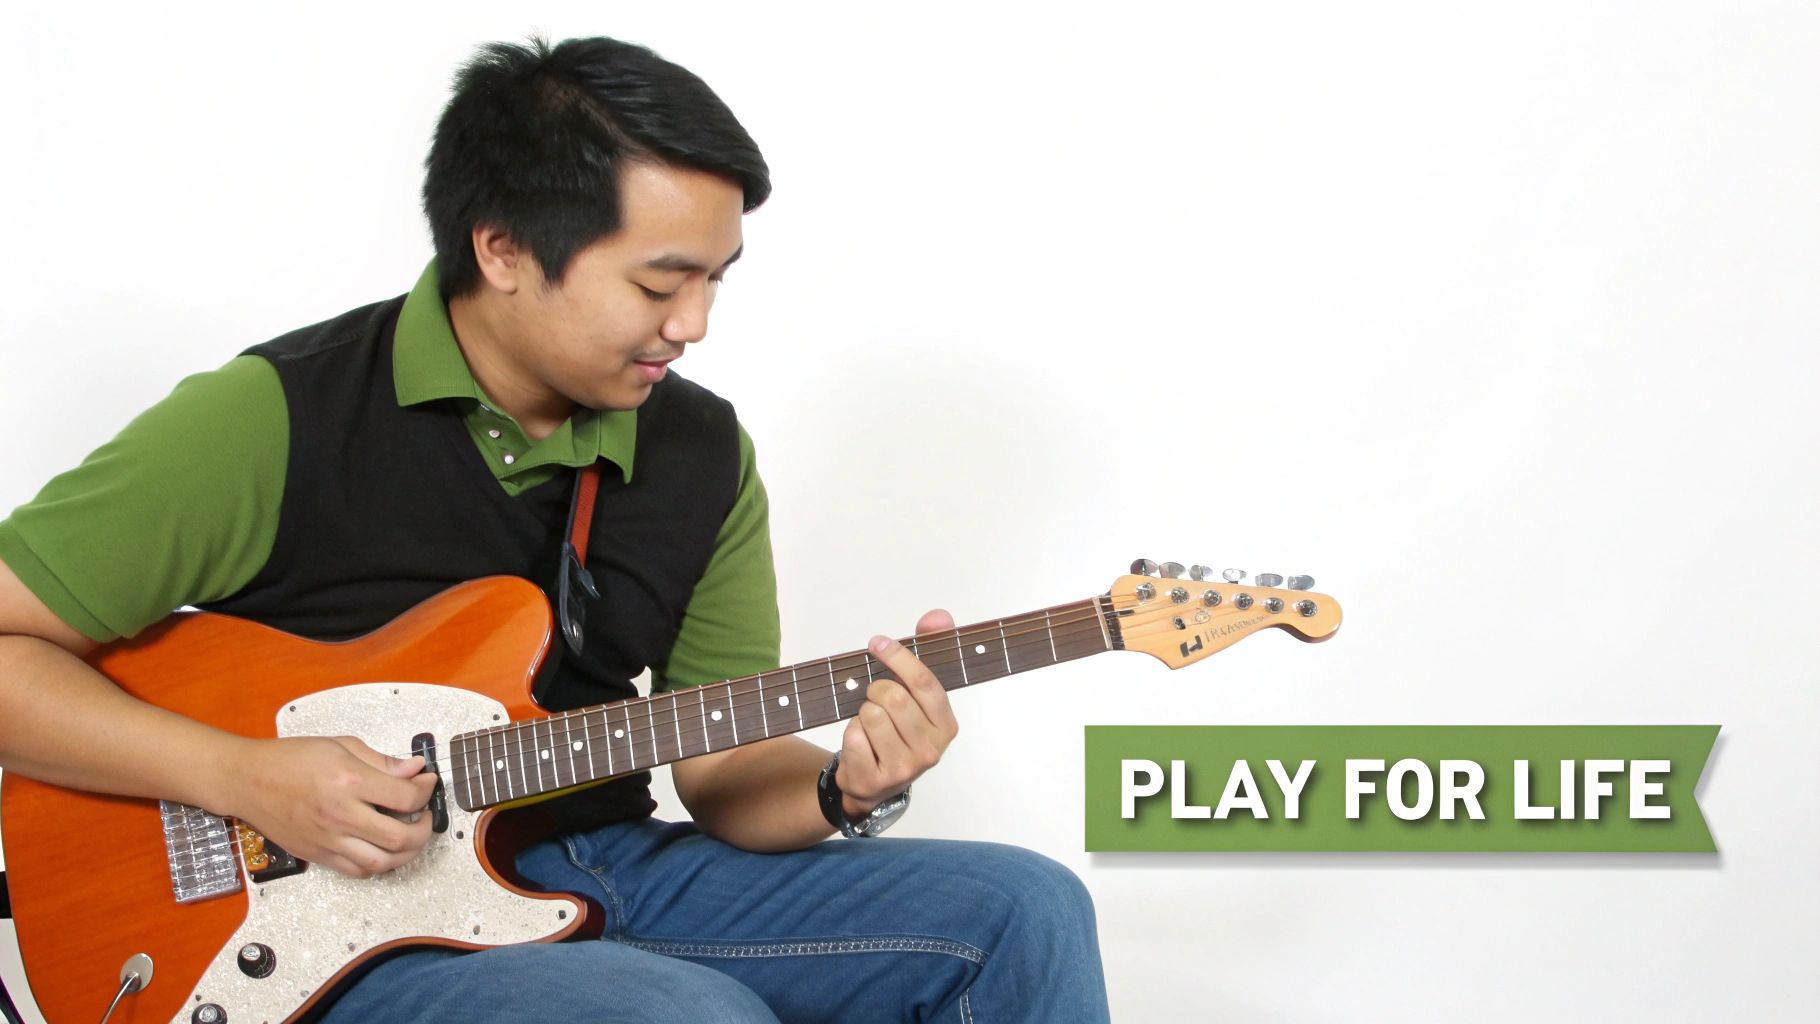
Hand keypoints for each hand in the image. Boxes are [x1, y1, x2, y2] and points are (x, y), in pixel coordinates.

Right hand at [220, 735, 438, 878]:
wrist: (247, 780)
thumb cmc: (289, 760)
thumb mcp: (341, 746)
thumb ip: (382, 761)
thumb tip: (413, 769)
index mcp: (349, 782)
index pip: (405, 797)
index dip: (425, 791)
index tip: (426, 784)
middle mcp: (340, 815)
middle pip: (400, 838)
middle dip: (423, 829)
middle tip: (424, 816)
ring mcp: (328, 839)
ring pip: (381, 863)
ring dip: (405, 854)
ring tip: (409, 837)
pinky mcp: (317, 855)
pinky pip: (357, 872)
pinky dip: (377, 866)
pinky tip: (382, 849)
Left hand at [837, 608, 960, 819]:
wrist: (874, 783)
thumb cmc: (898, 732)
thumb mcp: (916, 695)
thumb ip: (928, 650)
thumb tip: (938, 616)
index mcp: (946, 725)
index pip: (924, 682)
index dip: (898, 657)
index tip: (877, 644)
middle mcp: (931, 749)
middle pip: (893, 697)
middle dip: (875, 689)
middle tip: (874, 697)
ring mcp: (904, 768)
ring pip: (871, 715)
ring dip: (862, 713)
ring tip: (870, 724)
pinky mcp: (876, 779)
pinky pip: (853, 736)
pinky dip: (850, 732)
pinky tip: (861, 743)